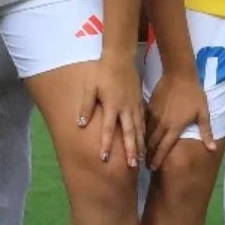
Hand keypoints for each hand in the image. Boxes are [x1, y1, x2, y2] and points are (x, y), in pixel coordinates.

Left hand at [77, 50, 143, 168]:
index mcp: (112, 105)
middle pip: (129, 133)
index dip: (106, 144)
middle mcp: (125, 108)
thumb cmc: (102, 72)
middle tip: (131, 166)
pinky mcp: (139, 102)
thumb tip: (80, 124)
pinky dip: (144, 133)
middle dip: (130, 150)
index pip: (109, 129)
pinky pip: (143, 121)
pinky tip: (144, 142)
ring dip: (139, 145)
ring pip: (139, 129)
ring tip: (140, 159)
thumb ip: (86, 106)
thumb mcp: (90, 87)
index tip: (104, 159)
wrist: (120, 58)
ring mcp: (134, 105)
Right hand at [145, 72, 213, 169]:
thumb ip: (206, 132)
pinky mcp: (149, 107)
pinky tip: (139, 134)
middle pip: (152, 144)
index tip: (153, 168)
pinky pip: (144, 122)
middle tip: (144, 164)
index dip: (157, 160)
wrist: (180, 74)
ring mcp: (154, 115)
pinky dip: (141, 130)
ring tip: (141, 153)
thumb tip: (212, 149)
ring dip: (143, 144)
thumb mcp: (203, 113)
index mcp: (175, 128)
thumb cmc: (194, 94)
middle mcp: (162, 124)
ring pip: (146, 134)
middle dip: (147, 155)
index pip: (163, 148)